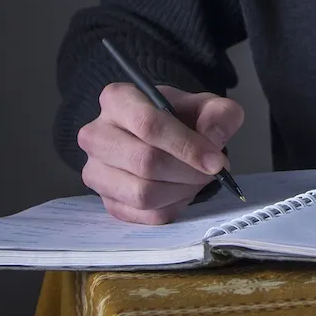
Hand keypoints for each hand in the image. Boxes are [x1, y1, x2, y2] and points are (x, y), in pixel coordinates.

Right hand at [77, 83, 243, 224]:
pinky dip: (173, 207)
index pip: (148, 125)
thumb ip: (219, 113)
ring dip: (181, 191)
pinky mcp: (106, 201)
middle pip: (145, 162)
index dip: (186, 146)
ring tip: (197, 179)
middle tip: (212, 170)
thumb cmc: (181, 117)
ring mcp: (96, 172)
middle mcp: (96, 135)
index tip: (216, 161)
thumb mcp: (207, 105)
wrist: (164, 137)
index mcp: (117, 100)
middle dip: (188, 171)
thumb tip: (213, 135)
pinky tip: (182, 191)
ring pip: (142, 194)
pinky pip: (144, 215)